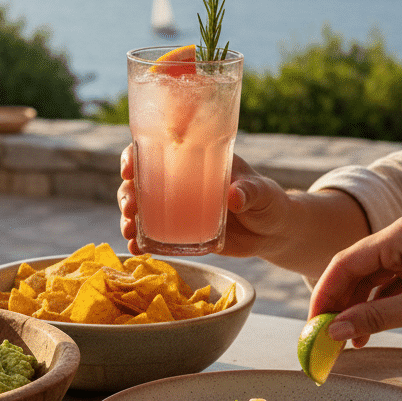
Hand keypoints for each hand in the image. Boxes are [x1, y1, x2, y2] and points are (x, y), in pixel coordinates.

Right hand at [119, 147, 290, 255]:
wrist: (274, 232)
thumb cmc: (269, 201)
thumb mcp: (262, 192)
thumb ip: (249, 191)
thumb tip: (233, 197)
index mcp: (195, 160)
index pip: (156, 151)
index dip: (134, 156)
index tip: (129, 170)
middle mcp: (180, 182)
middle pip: (141, 182)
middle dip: (127, 194)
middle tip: (130, 209)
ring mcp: (179, 209)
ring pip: (142, 209)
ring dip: (129, 219)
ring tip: (129, 232)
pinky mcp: (182, 233)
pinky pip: (155, 236)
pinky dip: (142, 242)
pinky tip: (136, 249)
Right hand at [311, 216, 401, 345]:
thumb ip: (373, 319)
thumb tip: (332, 332)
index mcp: (400, 235)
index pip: (346, 262)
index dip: (324, 295)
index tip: (312, 326)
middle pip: (356, 269)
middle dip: (339, 303)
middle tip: (326, 337)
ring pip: (373, 278)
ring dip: (359, 308)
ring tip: (350, 341)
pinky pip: (392, 283)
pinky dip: (379, 306)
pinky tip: (372, 330)